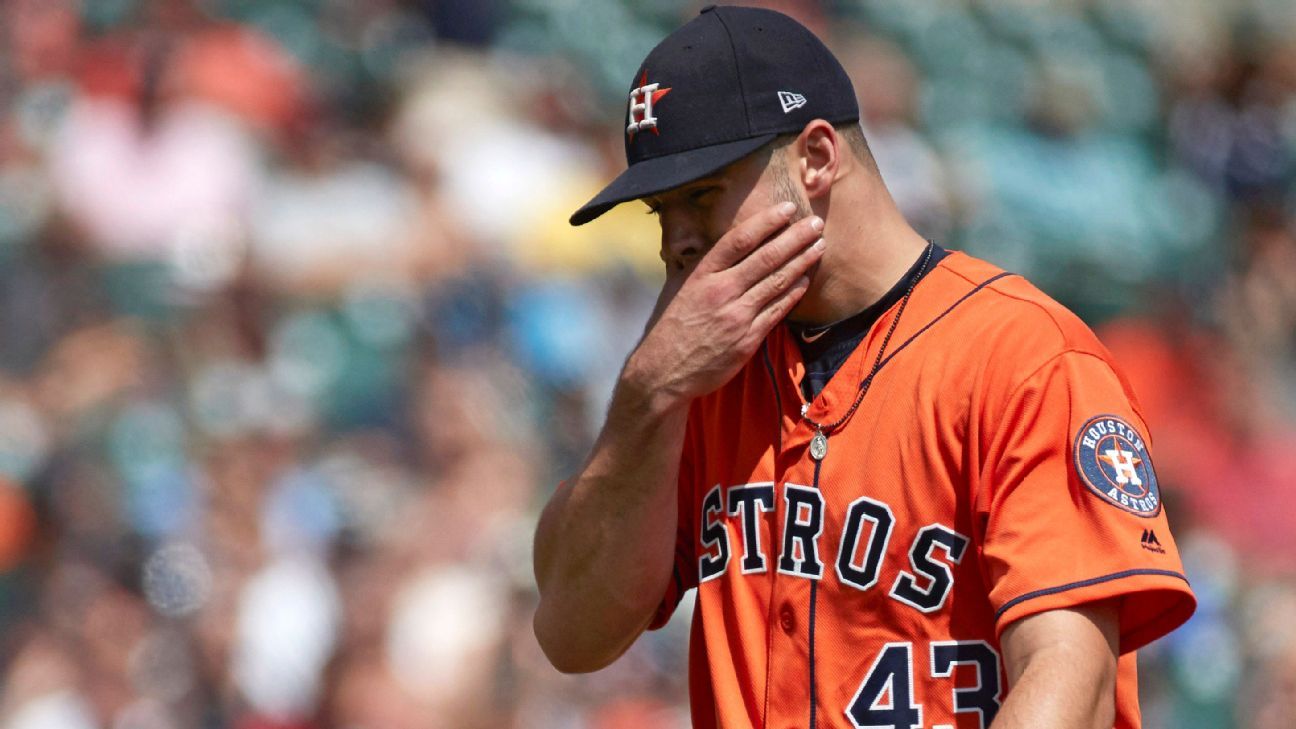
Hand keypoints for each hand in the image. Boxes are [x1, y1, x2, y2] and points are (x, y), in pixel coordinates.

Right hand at [624, 202, 825, 410]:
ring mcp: (736, 316)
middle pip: (766, 258)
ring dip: (802, 261)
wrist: (664, 372)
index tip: (787, 209)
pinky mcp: (747, 339)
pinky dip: (793, 293)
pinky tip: (805, 279)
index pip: (739, 240)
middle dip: (795, 238)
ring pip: (776, 282)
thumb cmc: (670, 328)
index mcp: (701, 275)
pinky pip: (777, 311)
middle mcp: (720, 291)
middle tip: (816, 222)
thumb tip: (715, 244)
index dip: (766, 222)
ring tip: (819, 245)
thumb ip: (699, 267)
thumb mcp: (677, 288)